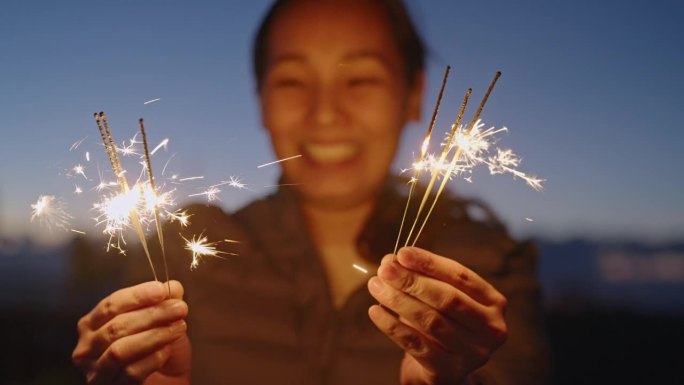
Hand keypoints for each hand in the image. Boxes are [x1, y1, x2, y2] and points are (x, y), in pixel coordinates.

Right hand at [72, 281, 190, 384]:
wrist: (165, 382)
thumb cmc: (157, 349)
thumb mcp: (162, 320)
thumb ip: (164, 302)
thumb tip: (173, 287)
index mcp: (92, 325)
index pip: (110, 305)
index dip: (136, 296)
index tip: (162, 290)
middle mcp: (86, 349)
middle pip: (115, 327)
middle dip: (151, 315)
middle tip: (180, 308)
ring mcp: (96, 373)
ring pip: (120, 351)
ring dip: (154, 335)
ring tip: (179, 327)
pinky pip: (131, 372)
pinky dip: (153, 358)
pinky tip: (167, 351)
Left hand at [367, 247, 507, 384]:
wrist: (445, 366)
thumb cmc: (445, 320)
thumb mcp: (440, 296)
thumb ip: (421, 276)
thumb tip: (390, 261)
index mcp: (493, 302)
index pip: (461, 276)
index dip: (430, 263)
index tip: (402, 253)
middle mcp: (491, 328)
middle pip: (447, 299)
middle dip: (412, 281)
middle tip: (385, 270)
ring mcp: (472, 352)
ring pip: (430, 321)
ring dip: (398, 300)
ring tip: (376, 286)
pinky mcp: (448, 370)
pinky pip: (415, 343)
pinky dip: (392, 326)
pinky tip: (376, 311)